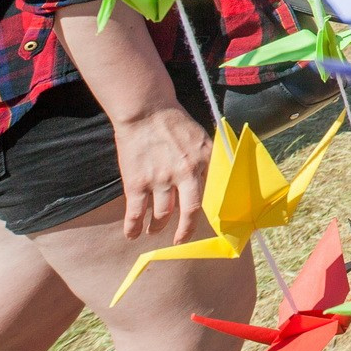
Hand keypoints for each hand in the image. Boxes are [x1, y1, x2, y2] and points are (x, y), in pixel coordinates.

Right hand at [111, 101, 211, 243]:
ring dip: (158, 227)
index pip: (215, 193)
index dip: (214, 212)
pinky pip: (136, 213)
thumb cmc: (175, 123)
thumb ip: (209, 160)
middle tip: (181, 240)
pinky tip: (132, 234)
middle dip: (186, 230)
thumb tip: (218, 182)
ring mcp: (160, 179)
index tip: (213, 225)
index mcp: (206, 160)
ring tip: (154, 231)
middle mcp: (186, 172)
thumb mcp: (202, 138)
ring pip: (162, 214)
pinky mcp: (137, 183)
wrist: (145, 111)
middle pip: (191, 211)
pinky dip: (133, 227)